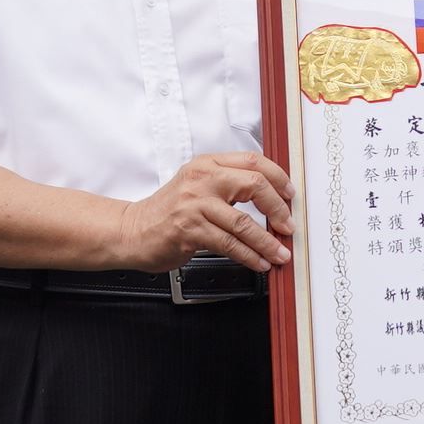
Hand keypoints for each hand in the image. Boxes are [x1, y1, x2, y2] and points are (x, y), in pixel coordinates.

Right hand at [115, 152, 295, 272]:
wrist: (133, 230)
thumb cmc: (168, 211)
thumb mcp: (198, 186)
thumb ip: (228, 184)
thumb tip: (271, 197)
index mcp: (208, 164)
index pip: (253, 160)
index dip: (279, 178)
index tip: (290, 196)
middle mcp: (202, 179)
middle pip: (254, 184)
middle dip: (279, 209)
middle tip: (288, 226)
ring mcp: (194, 204)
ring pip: (243, 222)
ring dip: (267, 242)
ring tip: (279, 253)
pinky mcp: (189, 229)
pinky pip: (228, 244)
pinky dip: (248, 256)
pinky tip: (258, 262)